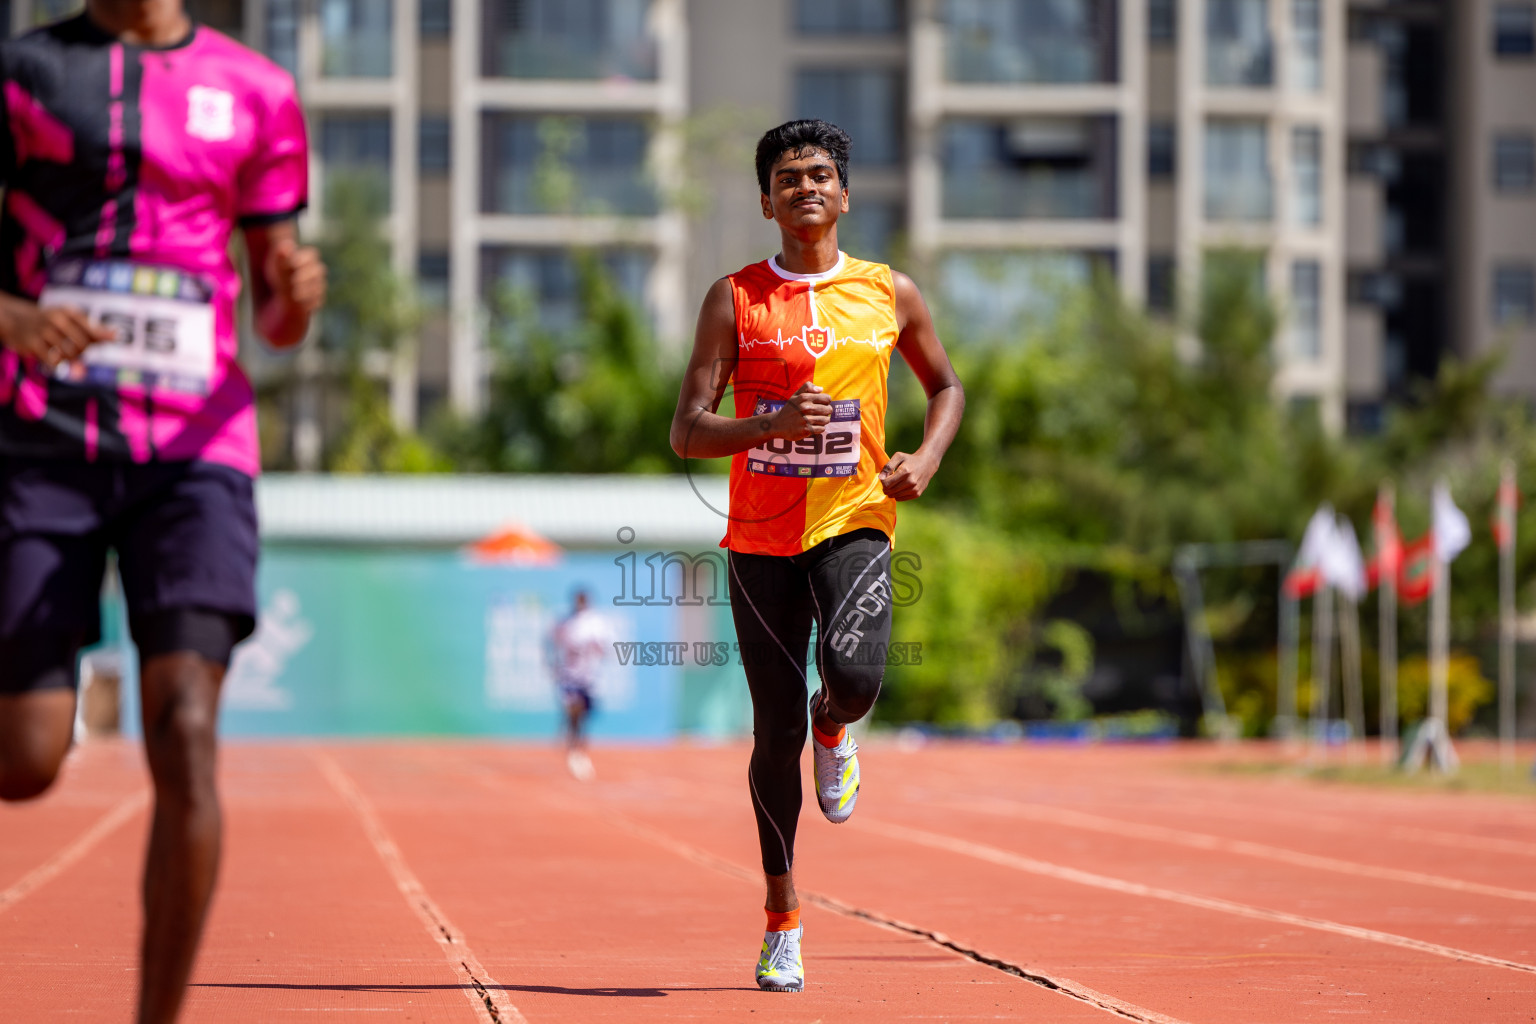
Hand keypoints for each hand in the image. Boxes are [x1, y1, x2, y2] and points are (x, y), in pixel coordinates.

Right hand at [0, 299, 116, 370]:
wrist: (15, 319)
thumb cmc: (51, 323)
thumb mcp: (70, 321)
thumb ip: (92, 331)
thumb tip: (117, 336)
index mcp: (68, 312)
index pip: (91, 327)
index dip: (104, 336)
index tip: (115, 338)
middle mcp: (57, 319)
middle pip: (83, 344)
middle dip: (83, 352)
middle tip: (76, 352)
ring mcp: (44, 331)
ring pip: (70, 354)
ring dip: (70, 360)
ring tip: (62, 354)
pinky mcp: (33, 343)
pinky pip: (54, 361)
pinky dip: (58, 365)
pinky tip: (54, 360)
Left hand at [264, 238, 326, 314]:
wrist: (283, 296)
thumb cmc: (281, 276)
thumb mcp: (277, 265)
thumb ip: (281, 256)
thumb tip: (286, 245)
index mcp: (307, 259)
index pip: (312, 255)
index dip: (304, 259)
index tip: (293, 263)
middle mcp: (316, 271)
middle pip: (318, 270)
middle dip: (306, 276)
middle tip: (294, 281)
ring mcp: (320, 285)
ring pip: (318, 286)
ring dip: (307, 290)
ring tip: (294, 295)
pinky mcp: (319, 299)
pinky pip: (318, 300)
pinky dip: (309, 302)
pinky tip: (299, 302)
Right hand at [769, 382, 832, 438]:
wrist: (777, 424)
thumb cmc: (789, 409)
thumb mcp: (795, 395)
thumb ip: (807, 387)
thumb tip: (821, 389)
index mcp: (804, 397)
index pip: (827, 398)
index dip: (827, 401)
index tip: (823, 404)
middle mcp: (805, 407)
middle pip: (828, 409)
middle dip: (827, 412)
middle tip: (822, 413)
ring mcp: (806, 419)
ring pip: (826, 420)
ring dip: (824, 420)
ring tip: (819, 420)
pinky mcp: (806, 430)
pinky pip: (821, 429)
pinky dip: (820, 428)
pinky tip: (814, 426)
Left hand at [879, 451, 937, 500]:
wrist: (927, 464)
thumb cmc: (910, 459)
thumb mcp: (898, 457)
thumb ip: (888, 466)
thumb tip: (880, 478)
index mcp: (905, 471)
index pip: (887, 484)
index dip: (883, 482)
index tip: (885, 478)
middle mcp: (911, 481)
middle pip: (890, 491)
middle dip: (885, 488)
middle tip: (888, 482)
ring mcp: (915, 489)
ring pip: (895, 496)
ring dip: (891, 492)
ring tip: (894, 484)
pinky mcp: (917, 494)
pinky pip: (900, 499)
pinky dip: (897, 495)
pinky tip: (900, 488)